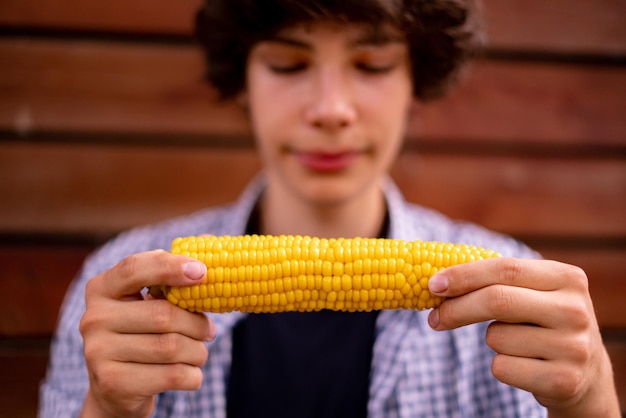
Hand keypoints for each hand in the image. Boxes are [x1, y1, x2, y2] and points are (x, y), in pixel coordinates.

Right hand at [79, 250, 215, 417]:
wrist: (117, 389)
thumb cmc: (143, 334)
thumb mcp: (152, 302)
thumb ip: (175, 273)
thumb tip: (208, 239)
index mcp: (102, 288)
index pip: (135, 268)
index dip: (171, 267)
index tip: (202, 271)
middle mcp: (93, 317)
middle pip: (163, 315)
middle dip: (196, 324)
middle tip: (209, 330)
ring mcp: (98, 352)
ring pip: (171, 347)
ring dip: (197, 351)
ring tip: (199, 352)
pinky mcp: (112, 383)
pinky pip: (172, 375)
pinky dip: (193, 375)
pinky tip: (190, 374)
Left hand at [427, 257, 619, 417]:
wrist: (585, 374)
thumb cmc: (543, 324)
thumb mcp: (534, 294)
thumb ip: (496, 282)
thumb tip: (438, 283)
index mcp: (567, 277)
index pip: (505, 269)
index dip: (464, 275)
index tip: (433, 284)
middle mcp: (575, 310)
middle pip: (497, 300)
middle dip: (457, 308)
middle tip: (434, 318)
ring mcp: (573, 347)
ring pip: (496, 338)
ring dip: (491, 341)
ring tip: (517, 344)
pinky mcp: (563, 380)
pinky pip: (502, 368)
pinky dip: (501, 366)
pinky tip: (525, 366)